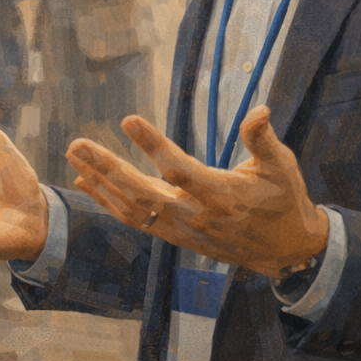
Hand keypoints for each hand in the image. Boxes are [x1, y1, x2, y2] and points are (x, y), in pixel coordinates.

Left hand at [67, 105, 328, 277]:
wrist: (286, 250)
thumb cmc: (284, 201)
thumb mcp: (281, 167)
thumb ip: (263, 140)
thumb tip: (260, 110)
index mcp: (222, 195)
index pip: (179, 170)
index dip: (153, 146)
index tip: (128, 120)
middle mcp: (196, 216)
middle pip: (142, 194)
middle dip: (107, 168)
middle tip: (78, 144)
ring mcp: (182, 230)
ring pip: (132, 209)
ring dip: (100, 183)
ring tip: (75, 155)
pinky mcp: (175, 236)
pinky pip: (134, 220)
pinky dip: (107, 201)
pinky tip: (85, 181)